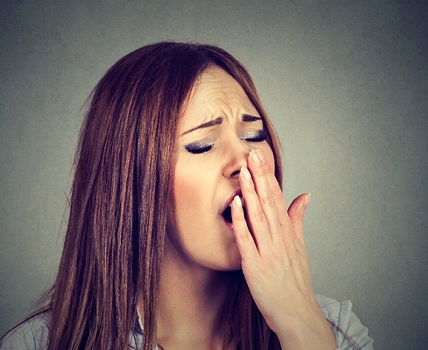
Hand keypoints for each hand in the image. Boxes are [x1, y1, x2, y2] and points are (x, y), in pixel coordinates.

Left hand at [231, 149, 336, 348]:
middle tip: (251, 154)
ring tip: (243, 172)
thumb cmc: (295, 281)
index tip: (260, 157)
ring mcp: (268, 251)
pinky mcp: (255, 266)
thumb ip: (298, 219)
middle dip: (260, 177)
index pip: (278, 198)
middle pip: (269, 202)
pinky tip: (235, 205)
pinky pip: (247, 240)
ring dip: (250, 193)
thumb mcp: (300, 247)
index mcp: (289, 233)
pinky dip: (241, 221)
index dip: (268, 176)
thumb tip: (305, 196)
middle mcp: (279, 239)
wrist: (297, 313)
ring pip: (258, 217)